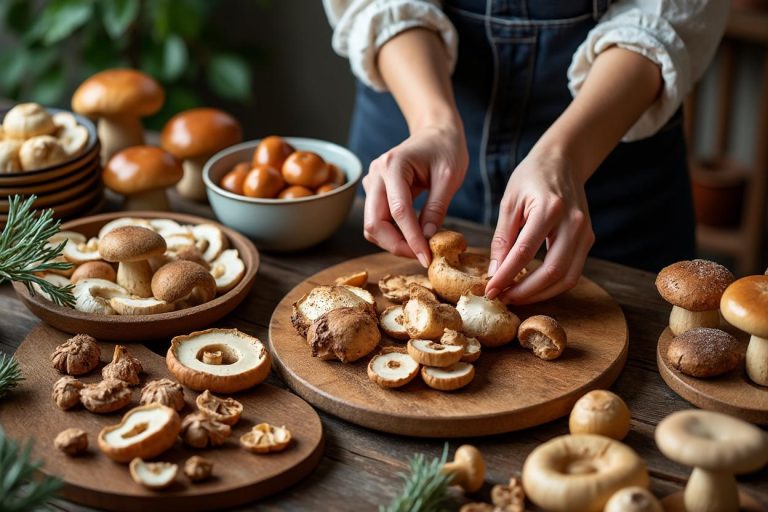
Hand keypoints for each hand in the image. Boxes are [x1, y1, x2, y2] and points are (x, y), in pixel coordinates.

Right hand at [363, 124, 467, 266]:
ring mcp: (372, 183)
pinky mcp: (375, 192)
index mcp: (393, 165)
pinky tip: (414, 235)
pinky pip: (378, 221)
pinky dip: (394, 233)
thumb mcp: (449, 177)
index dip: (411, 239)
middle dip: (397, 245)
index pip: (398, 211)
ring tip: (421, 246)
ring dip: (394, 242)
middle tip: (422, 256)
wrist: (435, 132)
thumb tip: (428, 238)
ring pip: (373, 226)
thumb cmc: (445, 149)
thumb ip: (437, 207)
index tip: (427, 258)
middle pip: (374, 223)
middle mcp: (376, 175)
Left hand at [485, 149, 593, 303]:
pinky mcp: (589, 239)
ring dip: (541, 294)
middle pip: (553, 271)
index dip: (506, 276)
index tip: (491, 290)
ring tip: (515, 296)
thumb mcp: (509, 202)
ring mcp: (585, 232)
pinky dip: (553, 285)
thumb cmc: (531, 177)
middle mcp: (573, 222)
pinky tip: (532, 286)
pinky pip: (573, 271)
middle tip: (503, 298)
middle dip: (526, 291)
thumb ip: (502, 239)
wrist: (563, 160)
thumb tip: (494, 273)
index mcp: (549, 208)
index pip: (524, 252)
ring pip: (567, 277)